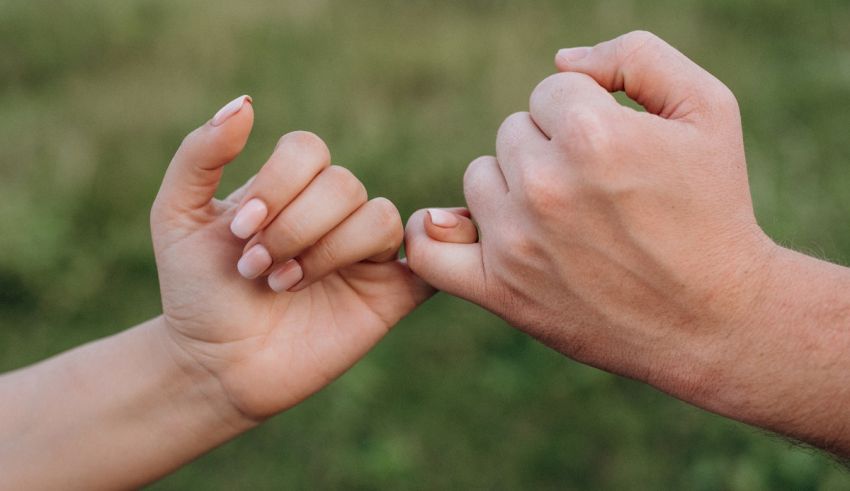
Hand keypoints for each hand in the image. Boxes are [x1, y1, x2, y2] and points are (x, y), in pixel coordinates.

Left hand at [151, 96, 431, 421]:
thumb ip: (200, 155)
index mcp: (290, 188)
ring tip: (284, 286)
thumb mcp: (176, 217)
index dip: (279, 184)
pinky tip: (366, 277)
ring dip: (329, 251)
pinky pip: (426, 263)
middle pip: (343, 185)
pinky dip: (421, 256)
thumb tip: (245, 102)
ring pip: (381, 218)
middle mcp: (331, 214)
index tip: (240, 232)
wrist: (214, 366)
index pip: (308, 149)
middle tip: (256, 269)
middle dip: (294, 228)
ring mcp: (364, 254)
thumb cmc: (196, 292)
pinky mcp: (389, 295)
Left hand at [405, 31, 778, 401]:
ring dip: (513, 189)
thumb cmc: (713, 209)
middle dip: (552, 150)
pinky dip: (435, 235)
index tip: (615, 152)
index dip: (587, 114)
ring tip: (565, 220)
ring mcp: (517, 241)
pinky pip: (431, 250)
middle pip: (512, 132)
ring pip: (480, 178)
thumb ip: (636, 57)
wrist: (713, 317)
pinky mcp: (500, 290)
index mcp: (591, 135)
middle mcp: (545, 186)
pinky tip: (458, 229)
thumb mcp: (708, 108)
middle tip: (596, 192)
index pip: (551, 92)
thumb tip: (563, 63)